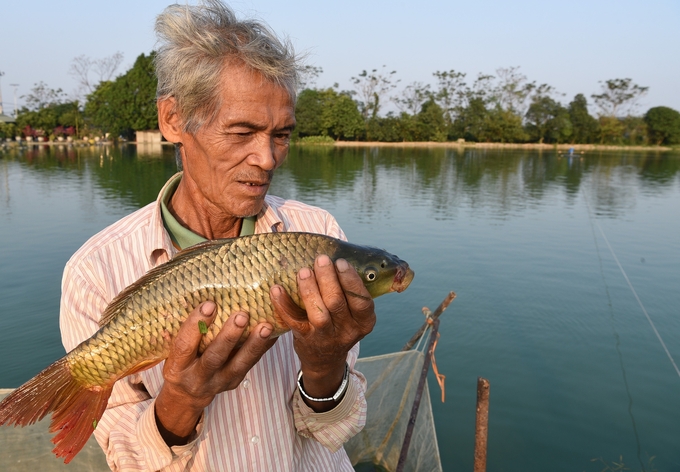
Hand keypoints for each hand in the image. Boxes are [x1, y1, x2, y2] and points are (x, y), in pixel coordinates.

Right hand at [154, 301, 276, 445]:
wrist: (188, 393)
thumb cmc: (182, 361)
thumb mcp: (174, 350)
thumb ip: (186, 331)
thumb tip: (203, 295)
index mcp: (177, 366)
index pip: (184, 346)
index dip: (196, 325)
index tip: (209, 304)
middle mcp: (197, 377)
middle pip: (214, 357)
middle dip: (229, 336)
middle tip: (242, 315)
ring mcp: (218, 382)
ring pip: (238, 365)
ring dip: (253, 344)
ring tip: (266, 326)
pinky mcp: (234, 381)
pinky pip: (250, 364)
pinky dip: (263, 347)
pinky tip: (275, 332)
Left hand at [271, 255, 375, 410]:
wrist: (325, 359)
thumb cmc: (340, 324)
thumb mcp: (354, 313)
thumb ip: (351, 290)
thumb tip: (338, 255)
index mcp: (364, 321)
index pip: (361, 300)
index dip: (351, 280)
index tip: (340, 262)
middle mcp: (347, 330)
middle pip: (337, 302)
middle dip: (327, 278)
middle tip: (320, 260)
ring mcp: (325, 336)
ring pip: (318, 312)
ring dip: (309, 290)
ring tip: (304, 272)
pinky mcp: (305, 339)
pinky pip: (293, 320)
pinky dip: (283, 304)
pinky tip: (277, 289)